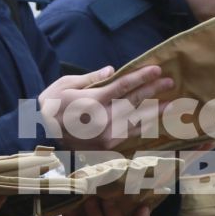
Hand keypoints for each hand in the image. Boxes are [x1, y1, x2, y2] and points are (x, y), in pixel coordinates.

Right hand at [38, 65, 175, 150]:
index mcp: (93, 102)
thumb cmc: (52, 105)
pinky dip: (144, 126)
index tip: (157, 70)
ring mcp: (106, 135)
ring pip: (137, 120)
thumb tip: (111, 71)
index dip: (142, 77)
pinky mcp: (107, 145)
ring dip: (156, 111)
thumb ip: (90, 78)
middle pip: (135, 102)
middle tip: (171, 82)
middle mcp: (103, 120)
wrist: (41, 135)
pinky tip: (156, 120)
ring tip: (173, 104)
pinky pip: (130, 134)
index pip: (124, 86)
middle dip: (154, 91)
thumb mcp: (65, 84)